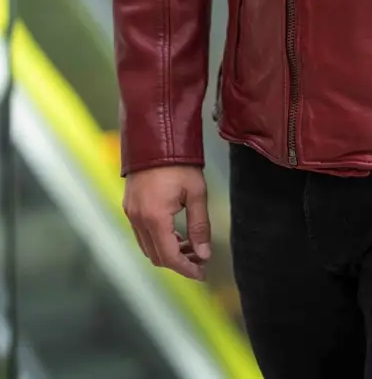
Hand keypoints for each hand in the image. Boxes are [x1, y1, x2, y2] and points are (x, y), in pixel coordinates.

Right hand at [124, 165, 210, 281]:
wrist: (156, 136)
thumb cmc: (179, 162)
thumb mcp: (197, 193)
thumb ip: (200, 226)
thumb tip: (204, 254)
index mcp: (154, 217)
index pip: (169, 257)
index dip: (186, 269)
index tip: (201, 273)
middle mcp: (138, 219)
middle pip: (156, 256)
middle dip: (178, 262)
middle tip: (199, 259)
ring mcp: (131, 212)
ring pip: (147, 246)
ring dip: (167, 251)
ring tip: (190, 246)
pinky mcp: (129, 205)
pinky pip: (141, 233)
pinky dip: (158, 239)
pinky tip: (175, 233)